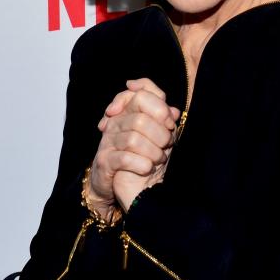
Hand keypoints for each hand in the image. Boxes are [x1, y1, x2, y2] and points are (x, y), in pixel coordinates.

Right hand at [87, 78, 180, 214]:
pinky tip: (148, 167)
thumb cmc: (144, 154)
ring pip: (133, 140)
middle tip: (167, 144)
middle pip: (139, 119)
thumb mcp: (158, 134)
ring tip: (159, 158)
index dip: (159, 107)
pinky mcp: (104, 161)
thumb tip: (174, 112)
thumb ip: (165, 120)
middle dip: (160, 134)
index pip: (141, 95)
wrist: (126, 184)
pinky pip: (125, 159)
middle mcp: (115, 123)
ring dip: (153, 152)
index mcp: (127, 111)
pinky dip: (142, 164)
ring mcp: (108, 142)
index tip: (168, 121)